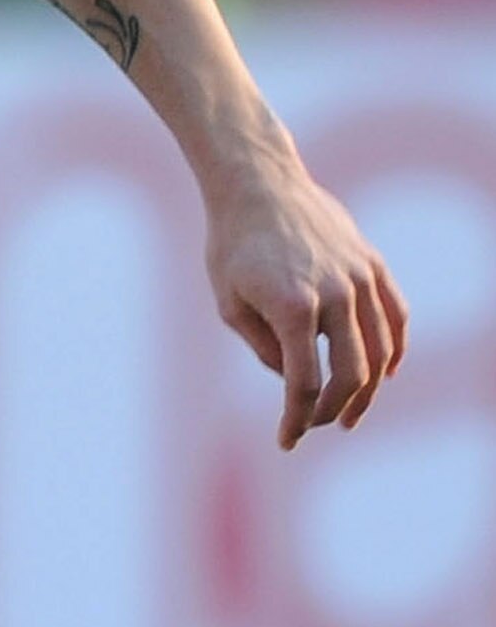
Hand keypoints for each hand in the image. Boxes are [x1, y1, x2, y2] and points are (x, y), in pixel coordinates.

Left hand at [203, 152, 407, 449]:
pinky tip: (386, 372)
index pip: (302, 384)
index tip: (287, 440)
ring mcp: (359, 278)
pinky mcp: (372, 264)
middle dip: (333, 410)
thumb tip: (294, 379)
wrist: (259, 185)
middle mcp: (335, 294)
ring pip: (380, 350)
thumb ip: (264, 348)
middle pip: (351, 374)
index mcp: (293, 309)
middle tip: (318, 426)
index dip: (296, 420)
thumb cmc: (233, 246)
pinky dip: (395, 349)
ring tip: (350, 412)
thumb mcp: (231, 304)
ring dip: (368, 390)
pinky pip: (396, 315)